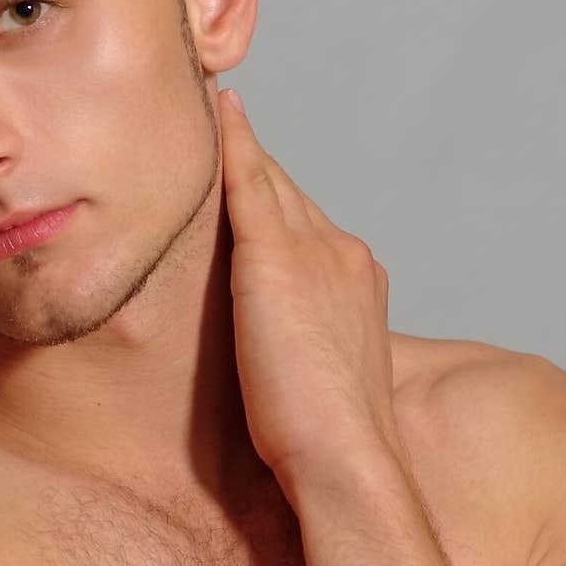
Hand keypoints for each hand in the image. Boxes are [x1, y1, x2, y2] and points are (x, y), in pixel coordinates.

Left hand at [219, 88, 402, 499]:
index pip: (308, 223)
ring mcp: (314, 252)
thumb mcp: (317, 381)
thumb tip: (271, 362)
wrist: (346, 460)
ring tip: (208, 106)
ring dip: (241, 145)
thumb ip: (298, 349)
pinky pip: (249, 183)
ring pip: (271, 181)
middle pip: (291, 193)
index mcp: (356, 283)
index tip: (252, 174)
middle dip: (257, 164)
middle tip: (221, 118)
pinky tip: (217, 110)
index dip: (278, 198)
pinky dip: (234, 144)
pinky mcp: (275, 261)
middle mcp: (344, 255)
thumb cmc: (326, 443)